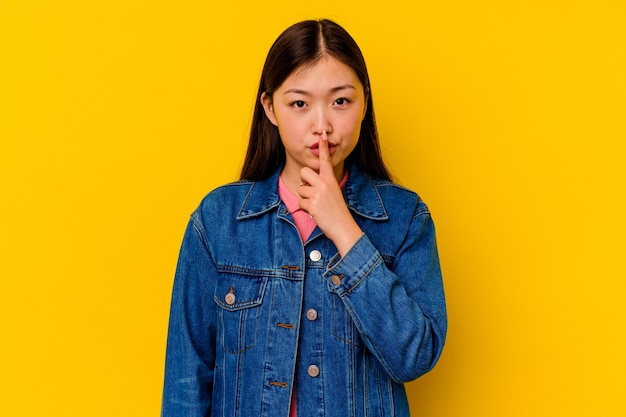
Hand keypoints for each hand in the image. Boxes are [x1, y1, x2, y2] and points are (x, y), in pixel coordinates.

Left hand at [298, 131, 362, 256]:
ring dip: (305, 198)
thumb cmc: (337, 211)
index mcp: (331, 179)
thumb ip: (323, 184)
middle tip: (312, 192)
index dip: (323, 147)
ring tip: (317, 205)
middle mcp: (325, 184)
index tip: (323, 134)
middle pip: (304, 172)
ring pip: (301, 188)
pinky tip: (315, 212)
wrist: (343, 227)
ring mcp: (318, 193)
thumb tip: (308, 181)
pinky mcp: (312, 204)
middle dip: (304, 181)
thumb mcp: (334, 193)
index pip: (326, 160)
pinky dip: (305, 208)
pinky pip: (300, 202)